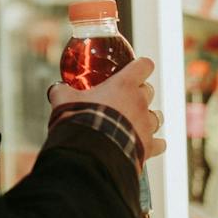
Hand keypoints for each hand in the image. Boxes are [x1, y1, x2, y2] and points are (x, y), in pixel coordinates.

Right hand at [49, 57, 167, 162]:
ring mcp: (147, 125)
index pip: (144, 65)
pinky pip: (160, 143)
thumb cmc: (80, 121)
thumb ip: (62, 91)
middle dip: (140, 93)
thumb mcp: (64, 100)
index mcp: (124, 85)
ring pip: (157, 116)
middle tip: (124, 99)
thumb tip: (57, 89)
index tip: (135, 69)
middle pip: (149, 90)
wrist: (91, 153)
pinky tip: (144, 144)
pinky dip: (154, 143)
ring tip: (135, 123)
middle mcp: (140, 102)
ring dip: (148, 117)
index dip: (141, 66)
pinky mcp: (149, 146)